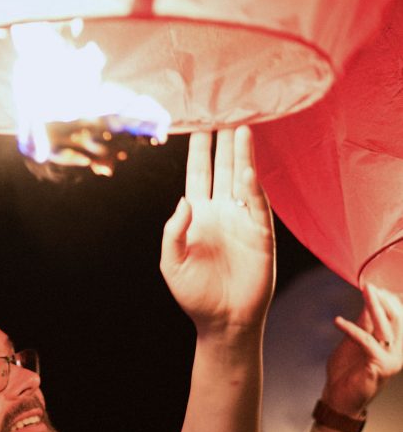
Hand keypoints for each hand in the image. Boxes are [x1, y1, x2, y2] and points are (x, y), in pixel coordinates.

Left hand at [161, 127, 275, 337]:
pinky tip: (248, 167)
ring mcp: (242, 220)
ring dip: (241, 155)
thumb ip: (173, 232)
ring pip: (242, 179)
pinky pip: (257, 205)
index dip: (197, 151)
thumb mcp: (171, 264)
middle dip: (222, 142)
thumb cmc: (194, 295)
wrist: (223, 322)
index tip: (196, 124)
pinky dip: (253, 186)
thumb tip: (184, 200)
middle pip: (222, 168)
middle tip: (224, 110)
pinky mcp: (260, 234)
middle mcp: (221, 212)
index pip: (197, 175)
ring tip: (240, 127)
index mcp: (197, 216)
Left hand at [322, 284, 402, 418]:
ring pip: (385, 326)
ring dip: (374, 307)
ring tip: (365, 291)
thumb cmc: (346, 373)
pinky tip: (338, 321)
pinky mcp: (380, 365)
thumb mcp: (354, 343)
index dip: (389, 300)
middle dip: (384, 299)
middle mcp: (397, 351)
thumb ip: (363, 325)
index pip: (397, 317)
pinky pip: (366, 341)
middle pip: (396, 318)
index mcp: (394, 345)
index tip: (376, 284)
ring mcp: (392, 359)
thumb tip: (367, 303)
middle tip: (371, 285)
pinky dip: (352, 329)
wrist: (339, 400)